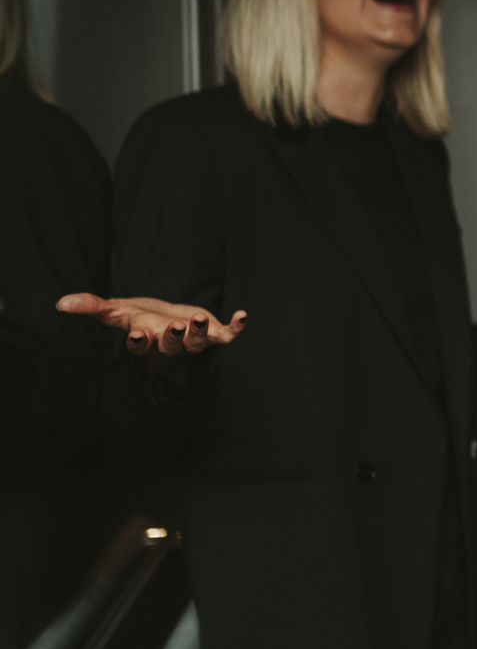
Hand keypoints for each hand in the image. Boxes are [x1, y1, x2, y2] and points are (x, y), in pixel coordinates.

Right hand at [59, 293, 247, 368]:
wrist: (171, 323)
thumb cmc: (143, 319)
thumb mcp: (118, 311)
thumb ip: (93, 307)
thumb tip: (62, 303)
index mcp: (145, 338)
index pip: (139, 344)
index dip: (138, 341)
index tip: (137, 335)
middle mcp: (169, 343)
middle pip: (171, 345)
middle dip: (172, 338)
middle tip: (174, 328)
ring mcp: (194, 340)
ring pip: (197, 342)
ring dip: (199, 332)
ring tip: (199, 319)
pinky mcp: (214, 334)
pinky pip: (228, 335)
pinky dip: (237, 327)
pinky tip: (243, 316)